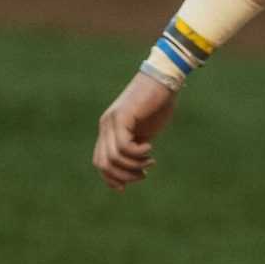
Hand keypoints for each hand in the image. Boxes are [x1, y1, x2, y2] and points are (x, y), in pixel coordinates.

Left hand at [93, 72, 179, 190]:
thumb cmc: (158, 103)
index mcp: (109, 130)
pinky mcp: (123, 117)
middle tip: (144, 174)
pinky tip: (150, 146)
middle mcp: (106, 127)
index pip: (101, 162)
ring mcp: (112, 122)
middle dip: (124, 176)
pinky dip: (138, 153)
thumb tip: (137, 167)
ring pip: (114, 158)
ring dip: (134, 166)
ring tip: (150, 161)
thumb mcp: (146, 129)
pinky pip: (124, 146)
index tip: (130, 184)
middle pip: (103, 164)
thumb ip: (138, 145)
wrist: (164, 79)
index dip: (112, 178)